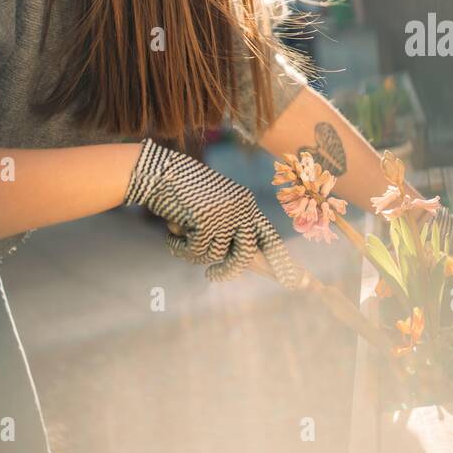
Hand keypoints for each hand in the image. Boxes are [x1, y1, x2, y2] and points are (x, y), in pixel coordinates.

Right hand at [124, 138, 299, 286]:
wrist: (160, 172)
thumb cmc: (183, 192)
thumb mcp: (211, 207)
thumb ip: (226, 228)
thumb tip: (236, 261)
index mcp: (246, 204)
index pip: (267, 235)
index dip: (278, 260)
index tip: (292, 281)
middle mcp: (242, 209)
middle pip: (246, 253)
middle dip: (229, 270)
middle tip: (212, 276)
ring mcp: (226, 215)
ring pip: (217, 255)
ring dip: (194, 253)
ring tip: (179, 239)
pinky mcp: (207, 221)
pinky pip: (196, 251)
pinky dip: (180, 248)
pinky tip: (171, 235)